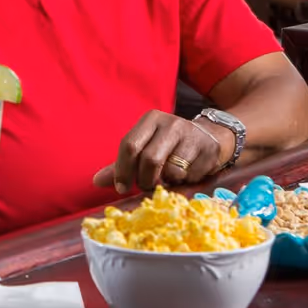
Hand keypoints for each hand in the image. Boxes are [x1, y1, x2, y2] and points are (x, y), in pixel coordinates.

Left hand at [92, 110, 225, 194]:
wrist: (210, 138)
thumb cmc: (169, 146)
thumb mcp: (145, 148)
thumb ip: (122, 164)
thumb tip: (96, 181)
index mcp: (151, 119)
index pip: (129, 145)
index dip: (123, 170)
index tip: (121, 187)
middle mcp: (170, 123)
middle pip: (149, 160)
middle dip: (145, 180)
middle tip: (145, 186)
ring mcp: (191, 136)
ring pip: (170, 171)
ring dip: (166, 182)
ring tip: (168, 176)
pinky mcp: (207, 150)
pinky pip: (188, 176)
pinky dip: (183, 182)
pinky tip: (186, 173)